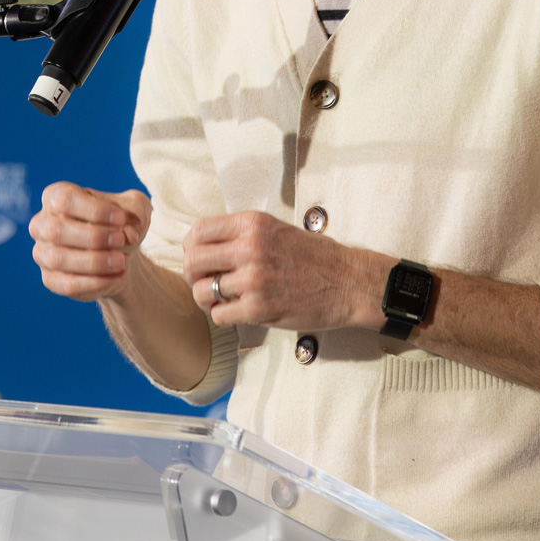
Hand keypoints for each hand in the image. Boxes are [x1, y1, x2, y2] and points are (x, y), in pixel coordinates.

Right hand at [29, 182, 151, 301]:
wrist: (120, 255)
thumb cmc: (121, 224)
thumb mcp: (134, 209)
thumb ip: (132, 213)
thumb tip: (127, 233)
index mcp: (56, 196)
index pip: (65, 200)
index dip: (94, 210)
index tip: (121, 218)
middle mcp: (42, 224)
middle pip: (56, 229)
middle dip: (93, 237)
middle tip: (121, 240)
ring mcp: (42, 253)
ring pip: (59, 259)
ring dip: (94, 261)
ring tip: (121, 261)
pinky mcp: (50, 279)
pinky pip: (66, 284)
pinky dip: (94, 282)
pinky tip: (116, 276)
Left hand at [183, 210, 386, 330]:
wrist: (347, 282)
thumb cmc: (313, 256)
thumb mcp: (275, 229)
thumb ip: (242, 233)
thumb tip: (204, 245)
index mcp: (252, 224)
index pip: (199, 230)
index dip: (192, 246)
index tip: (200, 257)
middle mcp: (249, 248)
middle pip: (193, 261)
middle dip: (193, 274)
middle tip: (205, 281)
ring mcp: (253, 280)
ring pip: (202, 291)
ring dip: (206, 298)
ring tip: (220, 299)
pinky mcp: (259, 309)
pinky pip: (219, 315)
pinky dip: (222, 316)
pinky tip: (235, 311)